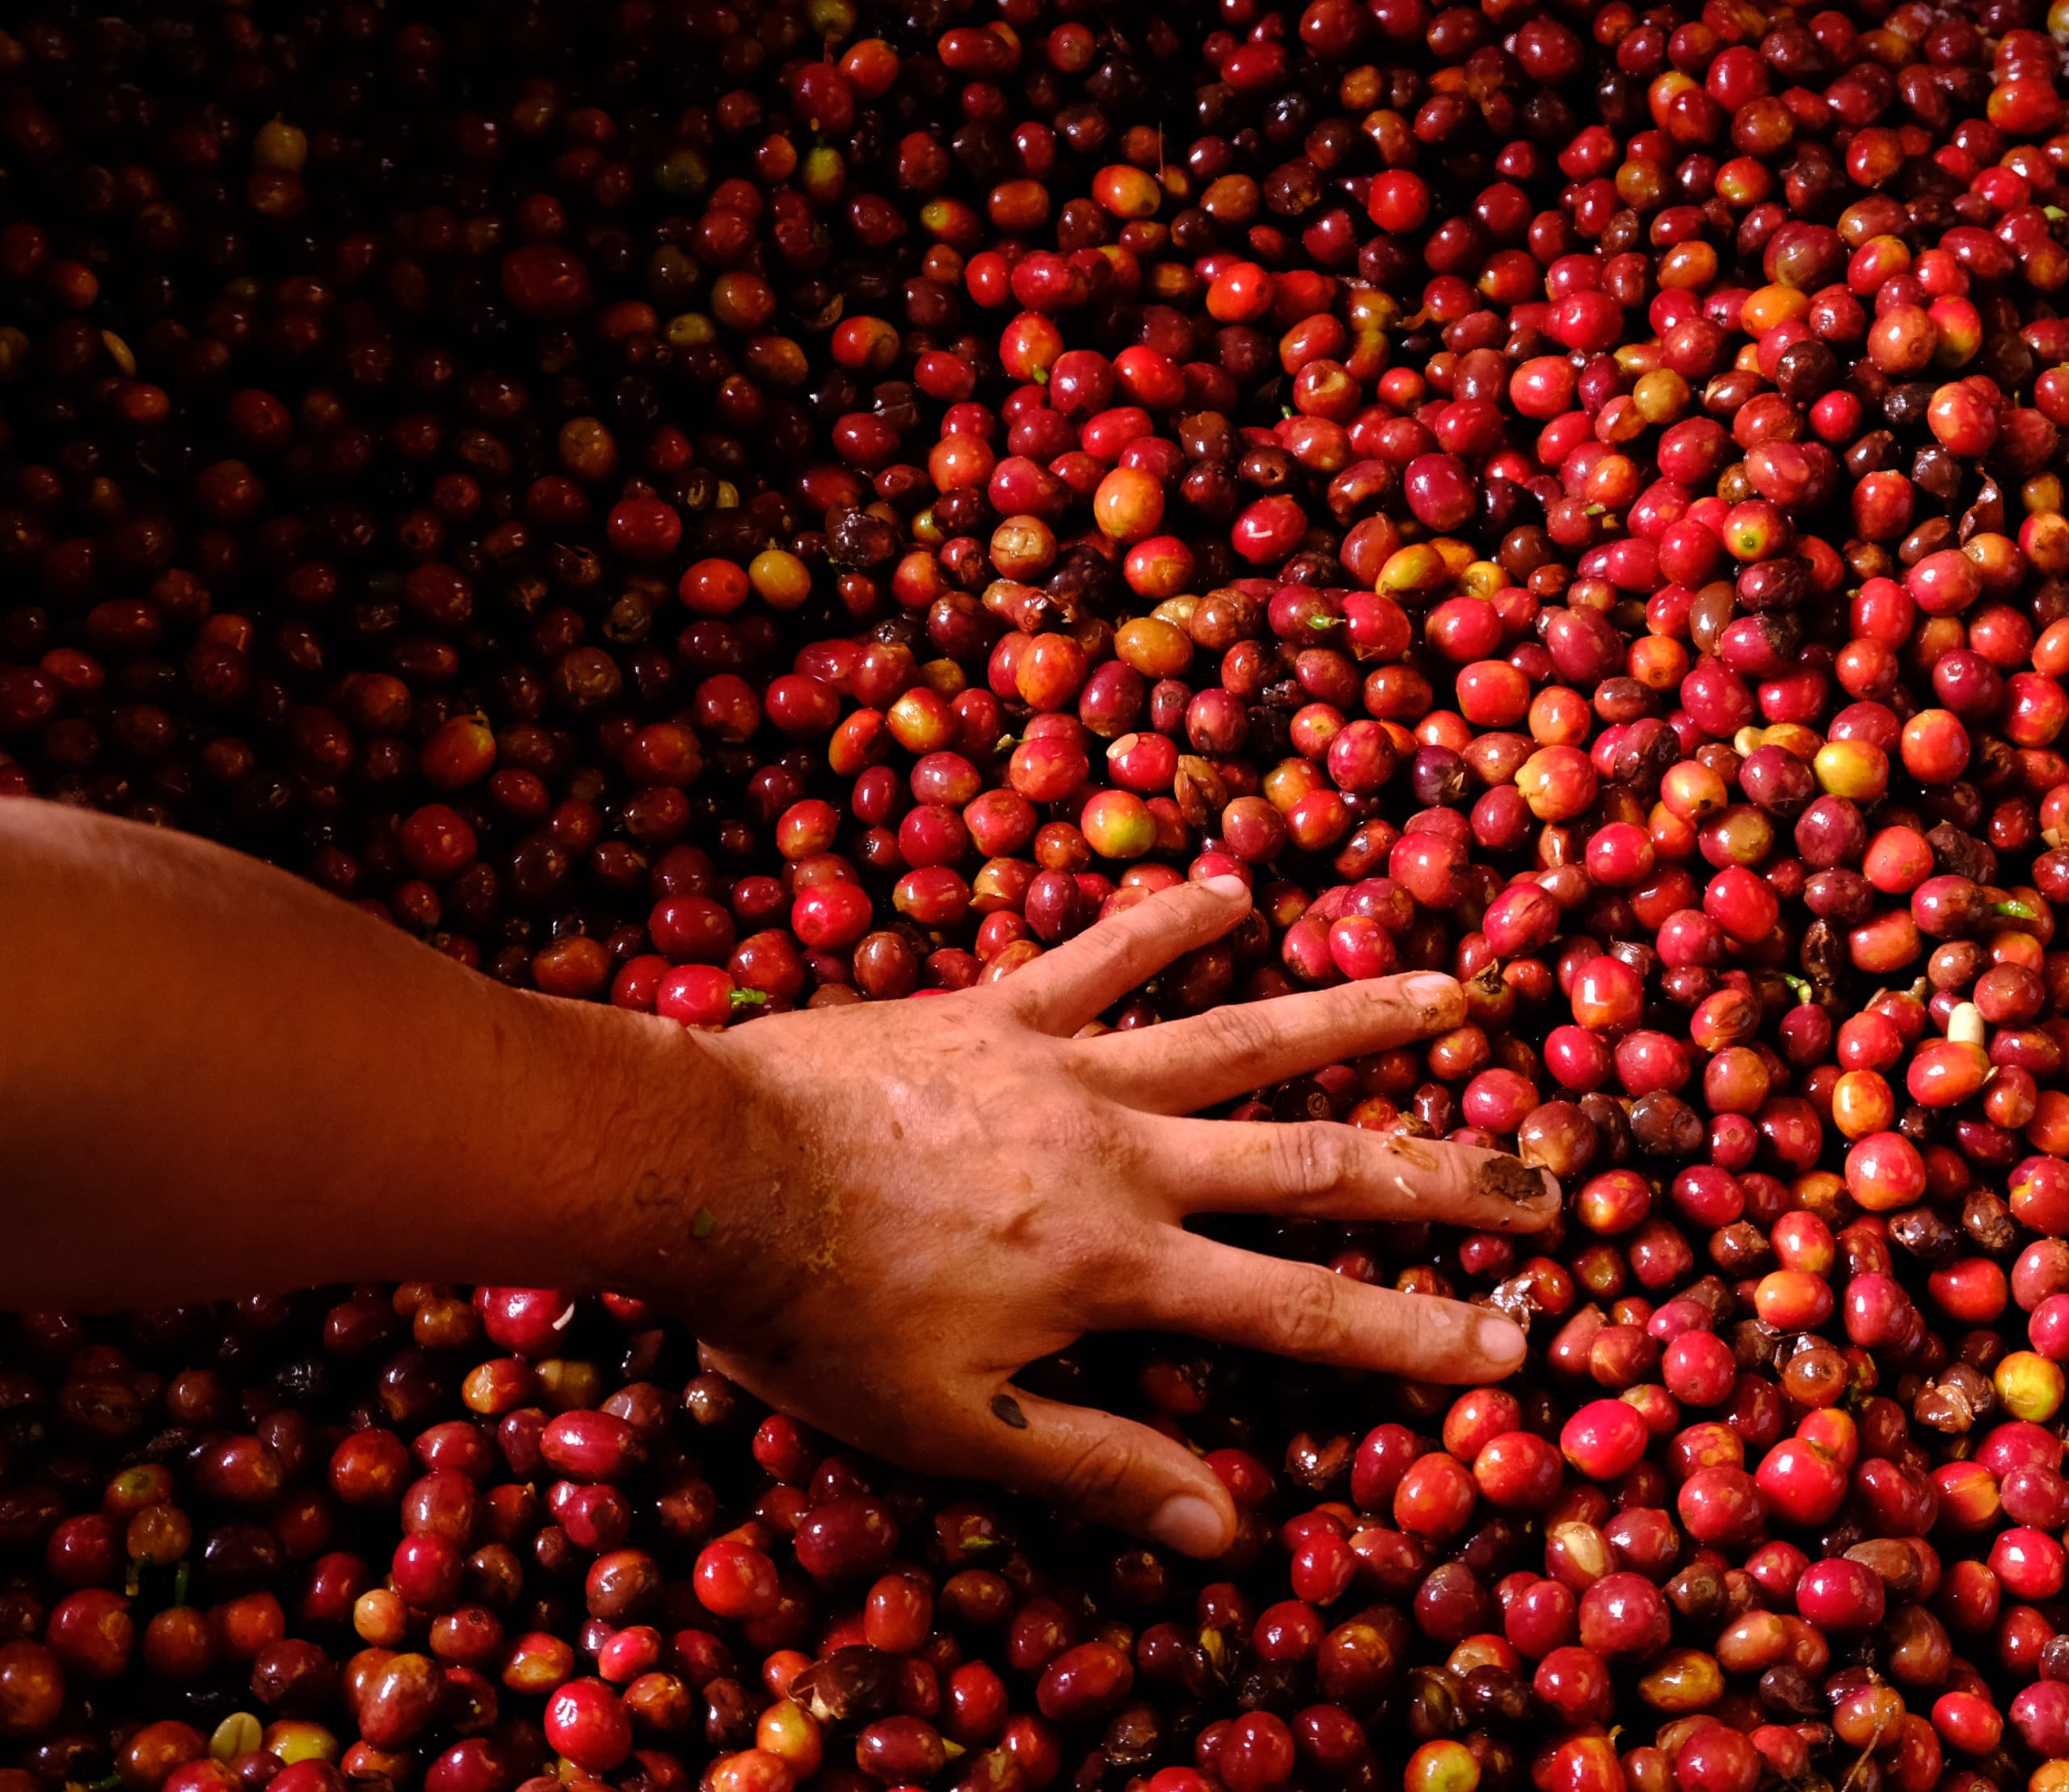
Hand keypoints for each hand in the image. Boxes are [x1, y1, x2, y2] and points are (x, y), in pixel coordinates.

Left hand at [669, 875, 1558, 1557]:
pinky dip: (1168, 919)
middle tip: (1548, 1174)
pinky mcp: (999, 1007)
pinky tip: (1235, 886)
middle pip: (1316, 1164)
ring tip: (1452, 992)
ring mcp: (1065, 1067)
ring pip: (1240, 1035)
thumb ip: (1091, 1465)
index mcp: (1118, 1266)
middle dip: (1442, 1177)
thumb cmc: (817, 1316)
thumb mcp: (950, 1424)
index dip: (1414, 1334)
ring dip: (1353, 1016)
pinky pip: (1101, 954)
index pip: (1299, 1312)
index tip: (1516, 1337)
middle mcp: (1123, 1155)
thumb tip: (1225, 1527)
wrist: (707, 1175)